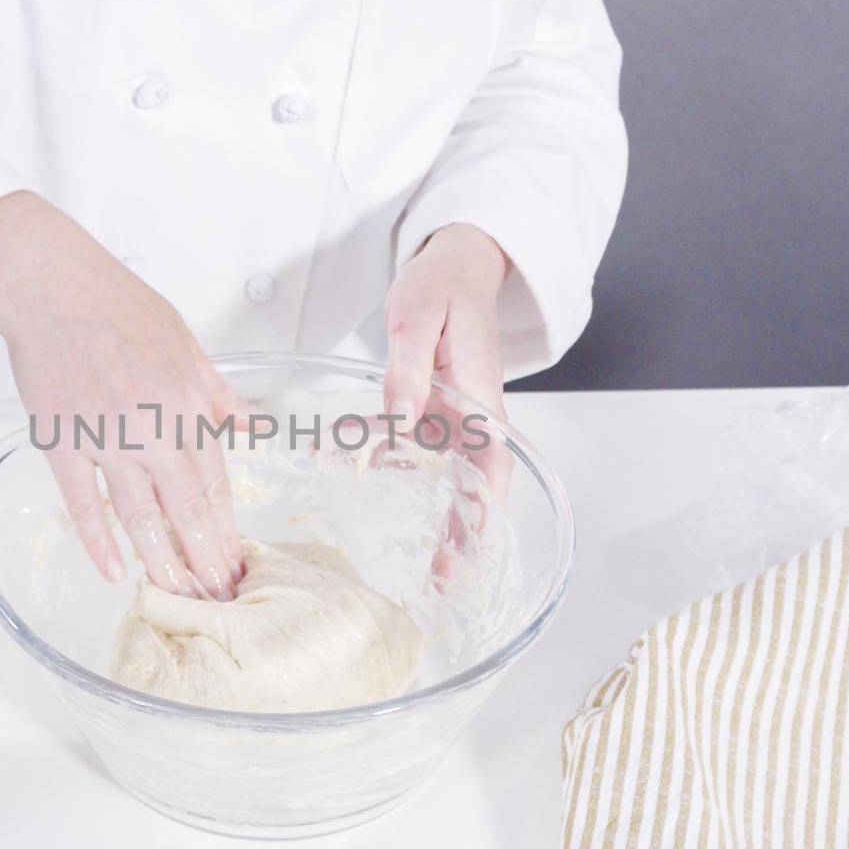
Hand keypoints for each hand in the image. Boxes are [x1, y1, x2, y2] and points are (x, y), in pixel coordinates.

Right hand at [0, 191, 243, 599]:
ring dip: (161, 560)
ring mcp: (106, 436)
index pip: (215, 479)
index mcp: (189, 401)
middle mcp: (153, 424)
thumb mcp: (187, 344)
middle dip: (205, 557)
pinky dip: (98, 537)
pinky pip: (83, 500)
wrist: (53, 287)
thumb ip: (218, 393)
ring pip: (140, 513)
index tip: (235, 560)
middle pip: (186, 506)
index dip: (226, 526)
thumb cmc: (118, 306)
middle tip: (217, 597)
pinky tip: (114, 569)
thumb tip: (252, 425)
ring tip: (176, 595)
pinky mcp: (62, 440)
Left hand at [383, 223, 512, 586]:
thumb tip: (403, 420)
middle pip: (479, 487)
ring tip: (422, 569)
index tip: (469, 555)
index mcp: (480, 396)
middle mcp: (477, 414)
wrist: (456, 264)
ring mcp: (460, 416)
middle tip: (444, 585)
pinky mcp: (439, 411)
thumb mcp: (414, 318)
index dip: (483, 514)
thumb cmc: (440, 286)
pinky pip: (423, 452)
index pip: (492, 467)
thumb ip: (407, 370)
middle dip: (466, 538)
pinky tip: (357, 477)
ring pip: (453, 478)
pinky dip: (399, 472)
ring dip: (441, 521)